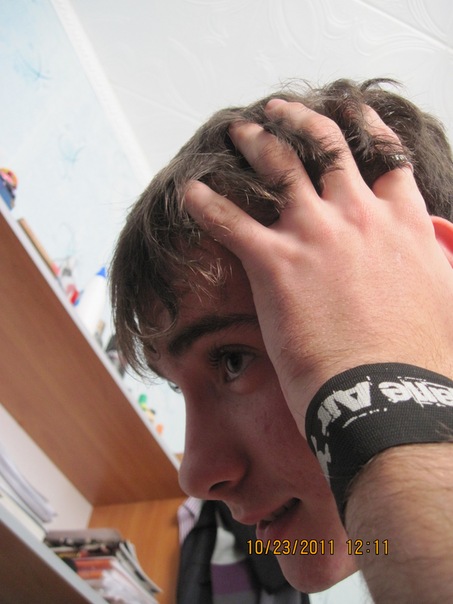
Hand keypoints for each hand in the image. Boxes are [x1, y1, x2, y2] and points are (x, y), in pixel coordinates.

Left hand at [184, 100, 452, 433]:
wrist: (385, 394)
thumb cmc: (417, 360)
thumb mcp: (443, 300)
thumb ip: (434, 268)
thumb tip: (435, 262)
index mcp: (401, 223)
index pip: (386, 158)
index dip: (367, 129)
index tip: (351, 111)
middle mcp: (357, 216)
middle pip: (327, 147)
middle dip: (300, 121)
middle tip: (280, 110)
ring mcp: (314, 235)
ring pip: (279, 167)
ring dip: (254, 142)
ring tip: (238, 130)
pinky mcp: (275, 263)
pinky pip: (231, 221)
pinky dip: (206, 203)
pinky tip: (189, 191)